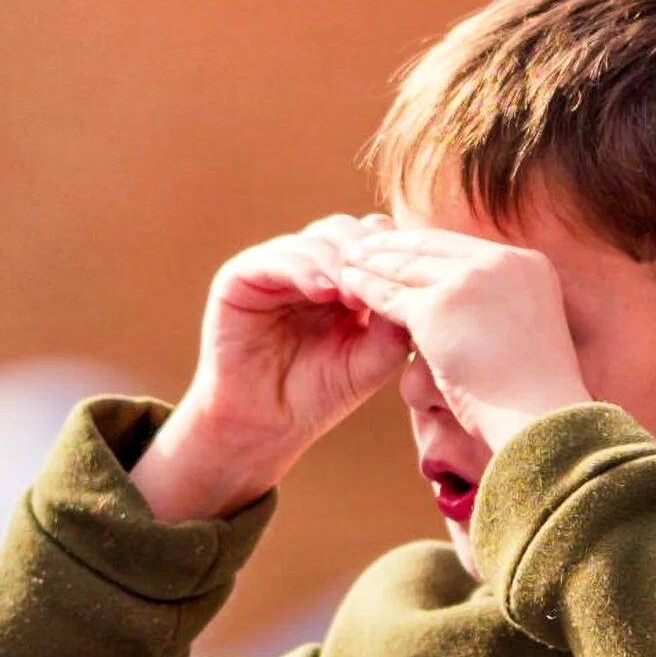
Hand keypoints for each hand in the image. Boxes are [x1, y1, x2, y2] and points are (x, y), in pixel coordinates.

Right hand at [135, 214, 408, 520]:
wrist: (267, 425)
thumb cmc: (320, 393)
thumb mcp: (370, 359)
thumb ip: (392, 326)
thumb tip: (416, 292)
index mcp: (342, 277)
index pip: (374, 242)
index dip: (394, 255)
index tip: (413, 281)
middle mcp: (308, 264)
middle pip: (346, 231)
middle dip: (368, 255)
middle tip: (383, 283)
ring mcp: (273, 266)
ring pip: (314, 240)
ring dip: (340, 264)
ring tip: (355, 295)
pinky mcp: (239, 277)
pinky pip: (274, 259)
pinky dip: (303, 270)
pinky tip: (324, 293)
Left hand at [338, 228, 592, 450]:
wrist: (542, 419)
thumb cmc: (537, 398)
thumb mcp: (528, 338)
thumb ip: (502, 313)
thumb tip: (472, 316)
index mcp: (528, 265)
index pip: (465, 247)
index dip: (428, 246)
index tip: (404, 245)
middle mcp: (501, 262)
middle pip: (434, 247)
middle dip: (395, 245)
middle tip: (365, 244)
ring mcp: (470, 281)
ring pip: (408, 267)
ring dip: (374, 262)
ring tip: (347, 259)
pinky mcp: (440, 308)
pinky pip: (391, 296)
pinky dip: (366, 289)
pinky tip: (347, 285)